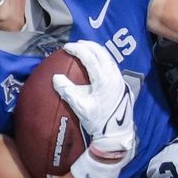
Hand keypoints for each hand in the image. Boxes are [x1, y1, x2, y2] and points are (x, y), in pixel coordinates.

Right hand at [53, 40, 135, 159]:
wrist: (116, 133)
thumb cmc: (98, 121)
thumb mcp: (80, 107)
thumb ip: (68, 91)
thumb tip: (56, 77)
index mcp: (103, 80)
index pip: (90, 58)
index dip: (77, 49)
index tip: (66, 47)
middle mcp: (113, 76)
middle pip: (101, 53)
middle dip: (88, 45)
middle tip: (76, 44)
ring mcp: (119, 79)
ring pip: (108, 57)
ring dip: (97, 50)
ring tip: (86, 48)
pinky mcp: (122, 84)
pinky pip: (112, 64)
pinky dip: (103, 58)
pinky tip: (97, 61)